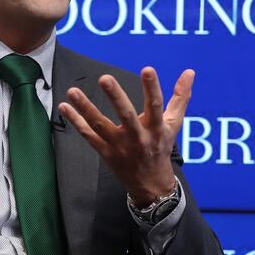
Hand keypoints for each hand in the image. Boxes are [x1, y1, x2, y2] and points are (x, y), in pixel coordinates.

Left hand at [58, 67, 193, 206]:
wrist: (151, 185)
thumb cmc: (161, 147)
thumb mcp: (174, 124)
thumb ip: (181, 97)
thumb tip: (190, 71)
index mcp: (156, 128)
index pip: (156, 105)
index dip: (152, 88)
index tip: (148, 69)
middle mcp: (137, 137)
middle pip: (126, 116)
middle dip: (115, 97)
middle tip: (105, 78)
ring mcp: (119, 146)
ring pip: (100, 125)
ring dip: (86, 108)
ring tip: (72, 91)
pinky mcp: (105, 152)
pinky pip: (88, 135)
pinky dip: (75, 121)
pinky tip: (64, 106)